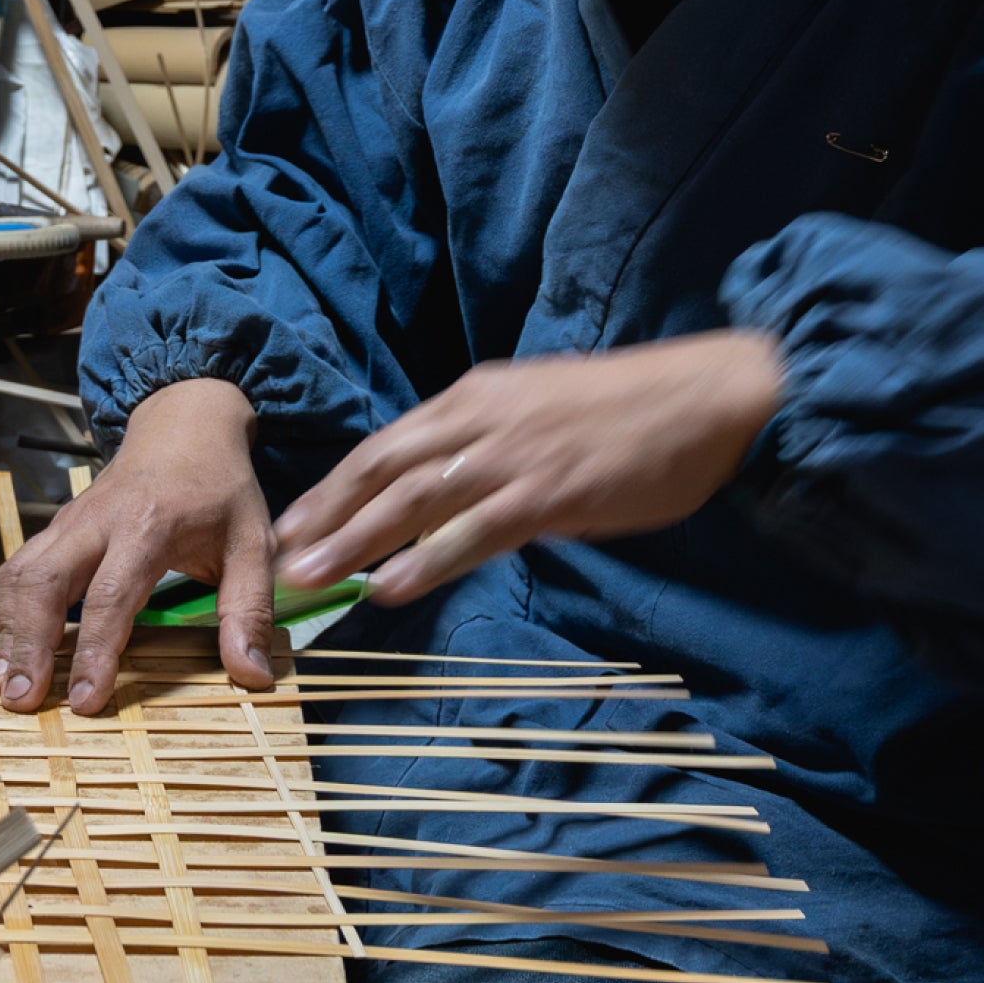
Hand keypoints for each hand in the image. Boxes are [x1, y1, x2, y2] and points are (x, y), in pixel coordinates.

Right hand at [0, 377, 275, 713]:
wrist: (184, 428)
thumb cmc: (220, 489)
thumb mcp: (252, 543)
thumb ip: (248, 609)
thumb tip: (252, 676)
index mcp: (147, 526)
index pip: (111, 595)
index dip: (95, 652)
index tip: (85, 701)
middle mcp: (96, 523)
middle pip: (45, 583)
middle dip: (28, 644)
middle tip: (23, 701)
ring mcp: (68, 523)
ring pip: (20, 575)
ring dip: (5, 631)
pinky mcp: (55, 530)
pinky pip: (14, 569)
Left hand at [272, 332, 783, 606]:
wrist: (706, 396)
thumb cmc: (630, 412)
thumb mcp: (541, 415)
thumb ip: (493, 451)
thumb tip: (456, 501)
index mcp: (475, 398)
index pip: (386, 446)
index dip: (334, 488)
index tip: (292, 523)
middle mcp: (479, 421)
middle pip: (382, 471)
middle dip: (325, 517)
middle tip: (277, 558)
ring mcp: (511, 457)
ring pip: (413, 501)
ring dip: (355, 542)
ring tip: (309, 578)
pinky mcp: (549, 492)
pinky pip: (472, 531)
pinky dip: (426, 560)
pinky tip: (389, 586)